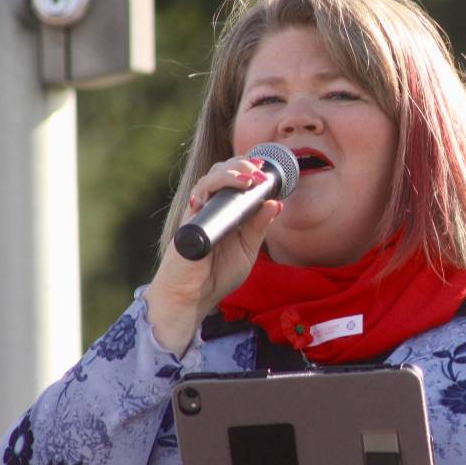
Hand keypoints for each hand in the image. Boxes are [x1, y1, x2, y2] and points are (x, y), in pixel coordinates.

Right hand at [144, 156, 281, 354]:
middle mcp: (210, 208)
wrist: (192, 298)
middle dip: (240, 165)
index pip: (234, 179)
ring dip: (230, 173)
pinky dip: (211, 188)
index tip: (264, 170)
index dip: (247, 169)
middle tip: (259, 172)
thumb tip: (276, 203)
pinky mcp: (189, 222)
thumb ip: (259, 227)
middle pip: (220, 172)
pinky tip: (226, 188)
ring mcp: (198, 213)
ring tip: (249, 179)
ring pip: (209, 179)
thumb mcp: (246, 249)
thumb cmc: (217, 275)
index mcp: (225, 212)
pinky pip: (198, 197)